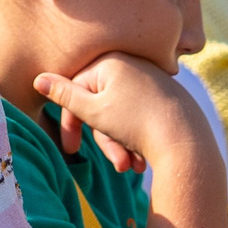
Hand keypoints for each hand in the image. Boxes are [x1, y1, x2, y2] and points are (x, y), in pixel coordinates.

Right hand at [35, 54, 209, 177]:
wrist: (189, 141)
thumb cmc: (137, 124)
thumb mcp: (94, 111)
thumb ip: (64, 95)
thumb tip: (38, 78)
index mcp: (109, 60)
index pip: (76, 90)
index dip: (71, 122)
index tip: (70, 149)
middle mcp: (130, 62)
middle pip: (101, 104)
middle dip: (106, 140)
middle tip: (119, 165)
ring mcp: (150, 77)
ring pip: (120, 114)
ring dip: (122, 144)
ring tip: (134, 167)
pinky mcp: (166, 93)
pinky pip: (140, 113)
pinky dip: (138, 137)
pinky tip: (146, 158)